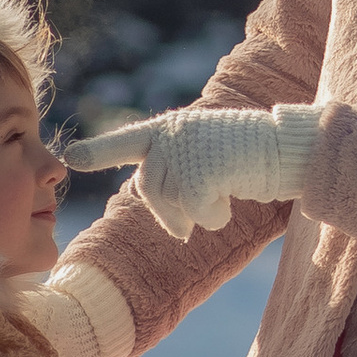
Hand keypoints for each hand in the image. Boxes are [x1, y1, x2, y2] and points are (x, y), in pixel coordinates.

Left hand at [64, 103, 317, 241]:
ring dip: (195, 214)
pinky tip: (230, 203)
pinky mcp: (202, 171)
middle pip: (149, 188)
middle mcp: (172, 135)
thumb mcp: (204, 150)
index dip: (98, 152)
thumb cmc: (249, 153)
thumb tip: (146, 196)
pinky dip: (213, 217)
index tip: (70, 159)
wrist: (285, 147)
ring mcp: (185, 151)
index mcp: (169, 129)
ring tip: (220, 202)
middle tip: (186, 227)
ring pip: (170, 202)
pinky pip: (195, 211)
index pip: (126, 141)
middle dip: (168, 213)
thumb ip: (173, 164)